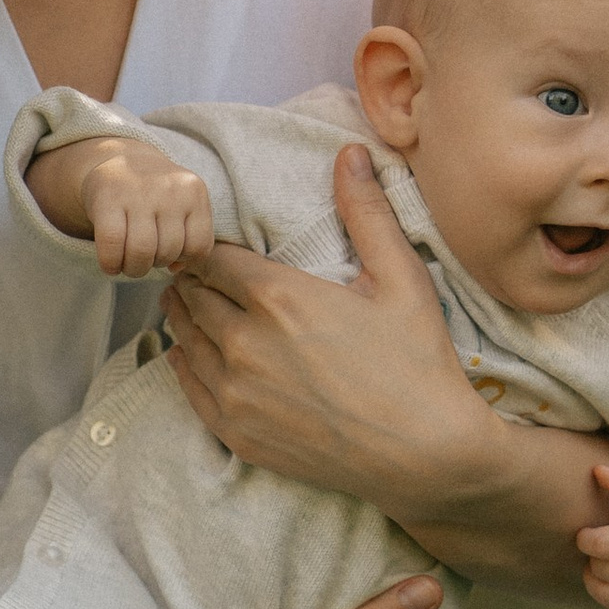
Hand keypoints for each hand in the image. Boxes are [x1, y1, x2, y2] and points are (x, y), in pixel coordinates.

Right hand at [75, 145, 215, 278]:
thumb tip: (175, 269)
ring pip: (142, 252)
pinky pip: (113, 245)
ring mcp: (139, 191)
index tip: (167, 252)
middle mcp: (170, 188)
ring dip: (133, 268)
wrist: (119, 159)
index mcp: (194, 191)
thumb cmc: (156, 194)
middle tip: (143, 257)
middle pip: (168, 252)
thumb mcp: (182, 205)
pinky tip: (110, 264)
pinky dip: (111, 264)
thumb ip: (188, 237)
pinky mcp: (108, 198)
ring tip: (127, 262)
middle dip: (154, 264)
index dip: (182, 259)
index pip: (199, 246)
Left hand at [164, 150, 608, 595]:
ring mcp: (235, 392)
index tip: (210, 242)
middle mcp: (242, 342)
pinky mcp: (236, 432)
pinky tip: (193, 353)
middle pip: (190, 294)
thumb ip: (366, 213)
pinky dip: (185, 362)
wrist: (425, 455)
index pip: (210, 255)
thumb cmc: (418, 362)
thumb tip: (349, 152)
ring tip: (194, 303)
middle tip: (199, 269)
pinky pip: (188, 386)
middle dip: (192, 277)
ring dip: (184, 316)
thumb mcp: (401, 278)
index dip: (205, 244)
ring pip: (182, 338)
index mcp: (277, 295)